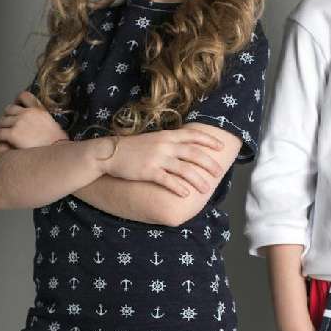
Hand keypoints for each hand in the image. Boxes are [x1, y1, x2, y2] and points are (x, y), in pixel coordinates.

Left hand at [0, 90, 68, 149]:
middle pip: (9, 109)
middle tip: (7, 124)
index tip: (15, 104)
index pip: (24, 96)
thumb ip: (43, 120)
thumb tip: (39, 124)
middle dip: (7, 116)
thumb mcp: (54, 126)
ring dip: (2, 128)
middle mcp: (27, 113)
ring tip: (2, 136)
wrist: (56, 153)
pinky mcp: (13, 134)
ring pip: (2, 121)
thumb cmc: (58, 144)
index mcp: (38, 110)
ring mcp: (19, 123)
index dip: (17, 99)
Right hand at [103, 126, 225, 196]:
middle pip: (193, 153)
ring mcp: (157, 158)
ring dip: (197, 180)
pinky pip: (167, 180)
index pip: (193, 135)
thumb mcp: (153, 139)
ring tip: (206, 189)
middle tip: (218, 173)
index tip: (221, 146)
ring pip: (184, 169)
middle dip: (209, 163)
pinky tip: (186, 195)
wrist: (110, 153)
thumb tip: (186, 147)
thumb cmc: (133, 148)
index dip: (208, 140)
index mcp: (167, 135)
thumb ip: (170, 141)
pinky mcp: (148, 171)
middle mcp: (165, 145)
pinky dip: (178, 188)